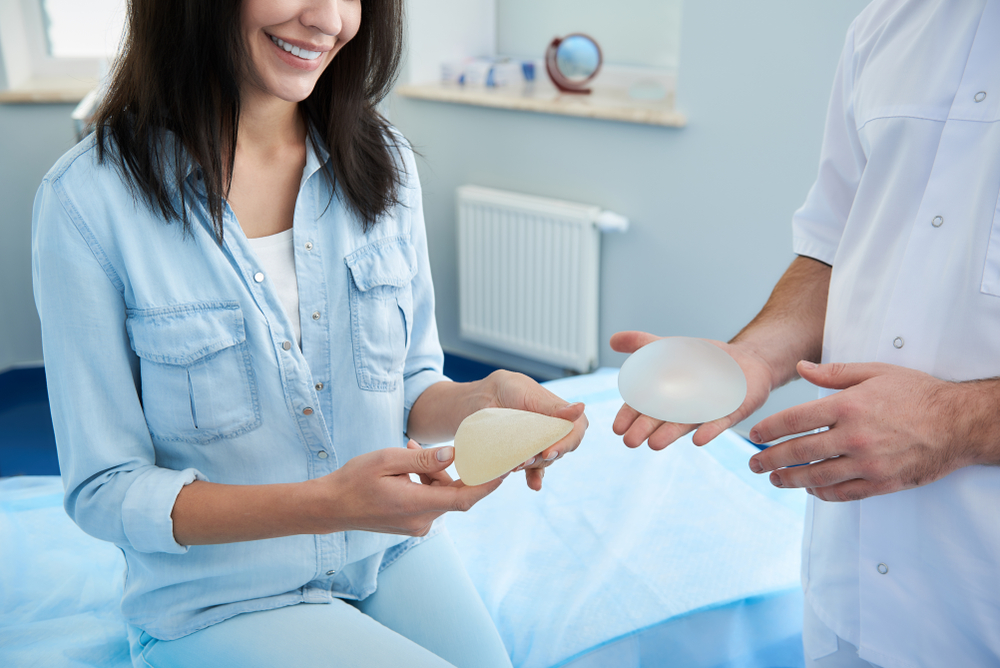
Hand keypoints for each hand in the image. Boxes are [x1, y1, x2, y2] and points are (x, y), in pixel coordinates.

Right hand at [317, 441, 502, 535]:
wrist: (329, 507)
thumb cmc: (354, 480)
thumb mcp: (387, 460)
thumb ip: (423, 459)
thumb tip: (454, 454)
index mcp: (417, 505)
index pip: (464, 498)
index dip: (488, 484)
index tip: (506, 469)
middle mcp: (421, 521)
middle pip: (453, 493)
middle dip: (449, 469)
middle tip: (433, 447)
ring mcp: (416, 526)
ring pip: (440, 495)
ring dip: (432, 474)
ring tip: (408, 453)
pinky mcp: (411, 524)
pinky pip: (429, 501)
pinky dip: (425, 483)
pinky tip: (407, 468)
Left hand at [483, 370, 588, 490]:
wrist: (480, 399)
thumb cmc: (506, 388)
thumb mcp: (527, 392)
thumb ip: (552, 405)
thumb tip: (581, 408)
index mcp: (561, 413)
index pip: (575, 432)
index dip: (566, 444)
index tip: (548, 452)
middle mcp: (554, 430)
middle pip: (560, 450)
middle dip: (544, 457)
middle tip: (525, 459)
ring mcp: (541, 444)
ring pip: (545, 461)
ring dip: (533, 465)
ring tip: (515, 465)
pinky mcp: (526, 455)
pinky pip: (535, 471)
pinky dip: (535, 478)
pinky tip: (533, 485)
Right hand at [610, 331, 774, 448]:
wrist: (745, 361)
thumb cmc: (702, 360)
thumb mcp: (669, 348)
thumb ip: (642, 344)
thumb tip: (612, 340)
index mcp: (666, 396)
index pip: (642, 408)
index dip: (629, 417)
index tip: (617, 428)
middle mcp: (682, 409)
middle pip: (660, 420)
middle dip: (644, 430)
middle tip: (630, 441)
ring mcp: (705, 412)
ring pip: (684, 424)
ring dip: (669, 434)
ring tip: (654, 444)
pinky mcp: (730, 412)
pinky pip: (718, 423)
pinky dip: (709, 431)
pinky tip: (698, 440)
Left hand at [747, 361, 975, 501]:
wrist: (960, 423)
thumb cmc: (919, 394)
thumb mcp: (875, 372)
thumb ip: (833, 373)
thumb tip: (801, 368)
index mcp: (848, 406)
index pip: (795, 420)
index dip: (769, 429)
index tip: (756, 435)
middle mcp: (854, 437)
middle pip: (799, 451)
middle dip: (771, 459)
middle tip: (754, 463)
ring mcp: (868, 463)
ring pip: (817, 476)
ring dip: (790, 479)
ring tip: (775, 479)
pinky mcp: (882, 482)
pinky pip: (844, 493)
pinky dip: (822, 493)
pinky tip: (810, 489)